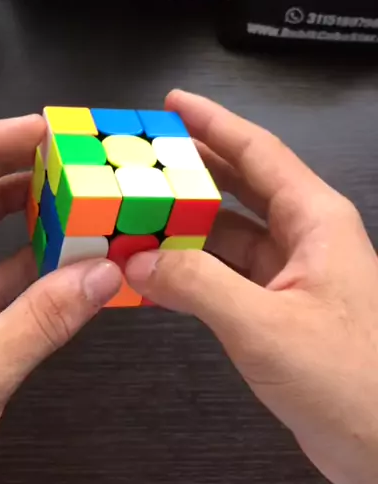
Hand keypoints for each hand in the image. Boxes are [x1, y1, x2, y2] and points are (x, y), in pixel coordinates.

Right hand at [127, 90, 377, 483]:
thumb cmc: (348, 379)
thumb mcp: (263, 325)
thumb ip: (196, 285)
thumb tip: (136, 260)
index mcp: (315, 220)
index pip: (258, 152)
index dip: (214, 123)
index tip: (173, 103)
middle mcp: (305, 238)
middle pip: (241, 187)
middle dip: (192, 170)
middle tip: (140, 158)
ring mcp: (293, 276)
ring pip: (229, 234)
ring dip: (185, 227)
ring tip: (134, 214)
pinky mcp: (280, 311)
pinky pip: (227, 276)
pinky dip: (191, 272)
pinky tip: (155, 274)